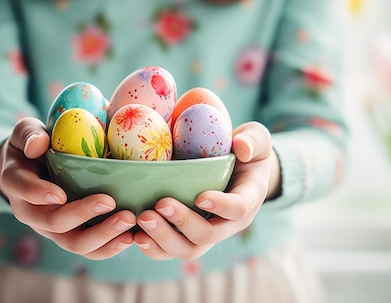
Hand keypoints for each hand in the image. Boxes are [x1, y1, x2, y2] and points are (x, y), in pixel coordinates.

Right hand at [0, 117, 135, 258]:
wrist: (31, 169)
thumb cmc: (32, 145)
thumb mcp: (25, 131)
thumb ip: (29, 134)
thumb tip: (38, 144)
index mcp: (16, 183)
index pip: (23, 190)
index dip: (39, 194)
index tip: (60, 194)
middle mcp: (32, 212)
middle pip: (54, 223)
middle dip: (82, 215)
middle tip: (109, 201)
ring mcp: (52, 228)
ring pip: (74, 243)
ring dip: (102, 236)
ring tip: (127, 221)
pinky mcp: (71, 235)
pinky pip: (89, 249)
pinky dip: (109, 247)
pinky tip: (130, 237)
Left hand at [133, 121, 280, 259]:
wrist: (238, 172)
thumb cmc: (245, 151)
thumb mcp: (257, 139)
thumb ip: (253, 140)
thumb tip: (241, 147)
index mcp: (248, 199)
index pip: (239, 209)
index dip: (221, 206)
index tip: (200, 196)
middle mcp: (228, 224)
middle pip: (208, 236)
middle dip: (182, 223)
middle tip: (159, 205)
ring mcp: (207, 234)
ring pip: (188, 249)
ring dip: (162, 239)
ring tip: (142, 219)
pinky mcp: (187, 238)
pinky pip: (170, 251)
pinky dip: (151, 247)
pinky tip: (133, 235)